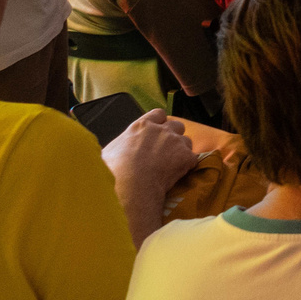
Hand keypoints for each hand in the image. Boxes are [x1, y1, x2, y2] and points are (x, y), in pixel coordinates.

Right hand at [104, 109, 196, 241]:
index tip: (158, 132)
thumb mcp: (107, 152)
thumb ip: (116, 147)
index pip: (159, 114)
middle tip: (167, 151)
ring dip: (182, 150)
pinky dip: (188, 165)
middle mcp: (161, 130)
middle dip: (174, 136)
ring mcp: (176, 142)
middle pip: (177, 125)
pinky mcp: (186, 156)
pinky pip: (193, 158)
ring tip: (172, 165)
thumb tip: (108, 154)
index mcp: (142, 125)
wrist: (131, 185)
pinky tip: (178, 174)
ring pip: (187, 141)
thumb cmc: (115, 171)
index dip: (160, 123)